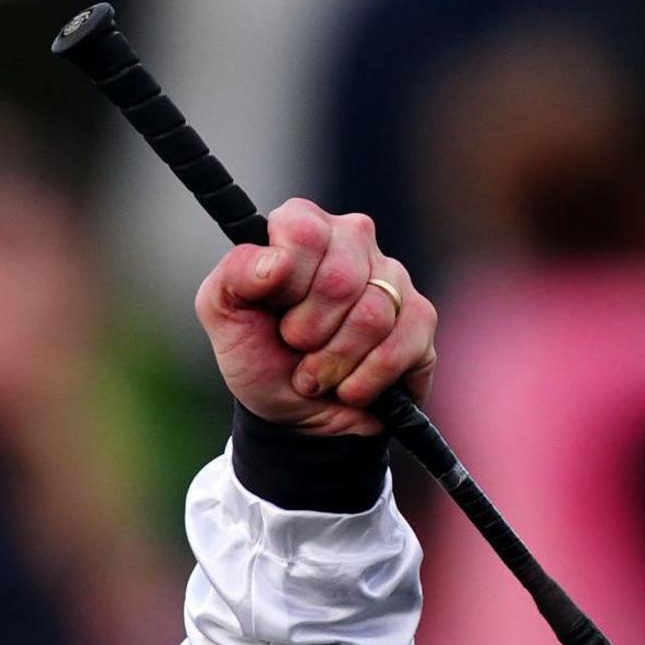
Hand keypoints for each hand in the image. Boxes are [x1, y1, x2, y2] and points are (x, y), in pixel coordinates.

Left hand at [196, 197, 437, 437]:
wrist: (293, 416)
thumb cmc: (260, 356)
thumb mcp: (224, 318)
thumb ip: (231, 277)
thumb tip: (275, 261)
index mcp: (305, 228)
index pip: (303, 231)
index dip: (284, 283)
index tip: (273, 308)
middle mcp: (354, 240)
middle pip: (340, 279)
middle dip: (306, 331)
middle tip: (294, 344)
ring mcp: (394, 277)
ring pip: (371, 317)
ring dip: (331, 363)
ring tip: (316, 372)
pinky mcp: (420, 319)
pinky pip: (398, 348)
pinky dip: (361, 382)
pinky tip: (348, 387)